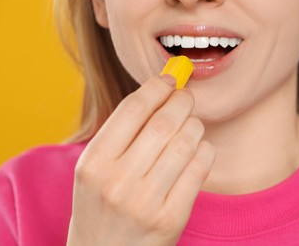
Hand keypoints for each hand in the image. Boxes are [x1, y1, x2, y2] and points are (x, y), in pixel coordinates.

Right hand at [66, 76, 215, 245]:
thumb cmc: (101, 207)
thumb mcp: (94, 171)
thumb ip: (120, 135)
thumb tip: (158, 95)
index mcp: (93, 163)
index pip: (133, 109)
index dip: (156, 88)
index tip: (170, 79)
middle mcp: (117, 181)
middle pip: (163, 123)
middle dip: (181, 101)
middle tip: (186, 97)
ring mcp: (145, 202)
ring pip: (185, 143)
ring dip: (194, 125)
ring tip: (191, 125)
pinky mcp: (171, 218)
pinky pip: (198, 169)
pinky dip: (205, 150)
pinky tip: (199, 149)